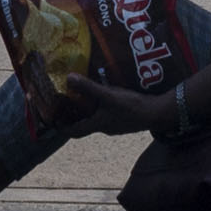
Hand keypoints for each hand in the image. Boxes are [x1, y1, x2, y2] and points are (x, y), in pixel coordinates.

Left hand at [63, 73, 185, 131]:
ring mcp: (116, 124)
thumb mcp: (108, 95)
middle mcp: (105, 128)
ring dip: (87, 110)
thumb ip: (89, 87)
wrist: (158, 113)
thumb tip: (68, 78)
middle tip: (64, 103)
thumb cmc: (132, 107)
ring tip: (81, 96)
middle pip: (84, 125)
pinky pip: (107, 114)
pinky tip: (103, 95)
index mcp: (97, 125)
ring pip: (96, 118)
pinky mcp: (125, 119)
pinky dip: (100, 107)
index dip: (62, 128)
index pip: (74, 132)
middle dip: (73, 115)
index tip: (52, 120)